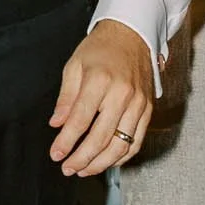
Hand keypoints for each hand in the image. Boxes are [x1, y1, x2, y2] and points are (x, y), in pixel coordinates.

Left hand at [49, 19, 154, 176]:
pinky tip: (106, 162)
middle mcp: (122, 94)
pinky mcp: (148, 110)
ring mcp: (138, 104)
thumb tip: (56, 124)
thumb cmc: (100, 50)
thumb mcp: (74, 66)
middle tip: (67, 168)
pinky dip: (122, 157)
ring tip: (83, 170)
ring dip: (101, 163)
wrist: (132, 35)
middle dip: (82, 158)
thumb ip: (66, 98)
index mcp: (100, 81)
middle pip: (101, 137)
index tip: (55, 155)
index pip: (81, 120)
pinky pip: (136, 141)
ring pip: (121, 145)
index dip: (67, 141)